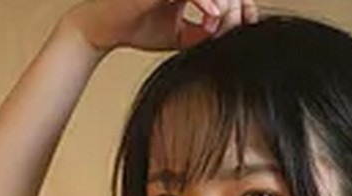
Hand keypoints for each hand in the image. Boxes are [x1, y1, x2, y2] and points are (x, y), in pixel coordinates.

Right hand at [61, 0, 258, 53]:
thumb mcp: (178, 36)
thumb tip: (222, 33)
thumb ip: (200, 34)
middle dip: (235, 2)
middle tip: (237, 22)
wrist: (104, 30)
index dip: (240, 3)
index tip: (247, 22)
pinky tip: (211, 14)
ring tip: (223, 19)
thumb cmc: (136, 28)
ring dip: (221, 0)